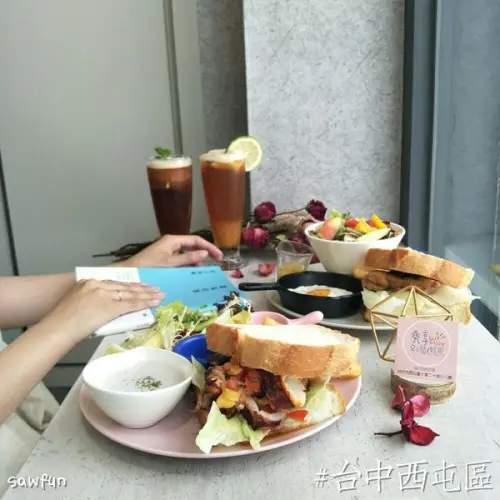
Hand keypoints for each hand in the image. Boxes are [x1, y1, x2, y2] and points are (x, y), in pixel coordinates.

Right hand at [39, 279, 164, 341]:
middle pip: (125, 286)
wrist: (57, 329)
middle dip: (142, 288)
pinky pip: (131, 304)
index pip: (115, 283)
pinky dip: (143, 303)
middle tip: (156, 288)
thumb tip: (106, 307)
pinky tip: (153, 303)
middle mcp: (97, 285)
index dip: (130, 285)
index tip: (141, 285)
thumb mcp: (77, 304)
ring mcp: (104, 294)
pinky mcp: (110, 306)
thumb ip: (93, 301)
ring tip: (159, 295)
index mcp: (88, 282)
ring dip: (147, 295)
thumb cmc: (63, 323)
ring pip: (131, 294)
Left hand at [125, 234, 222, 267]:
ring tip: (205, 270)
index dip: (209, 247)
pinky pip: (181, 260)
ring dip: (197, 260)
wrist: (129, 273)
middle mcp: (171, 243)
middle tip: (217, 262)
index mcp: (173, 240)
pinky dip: (188, 265)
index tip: (219, 256)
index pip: (196, 240)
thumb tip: (205, 253)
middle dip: (205, 253)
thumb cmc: (147, 267)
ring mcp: (168, 251)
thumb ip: (188, 259)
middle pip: (193, 245)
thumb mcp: (170, 263)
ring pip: (187, 254)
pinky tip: (193, 273)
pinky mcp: (165, 259)